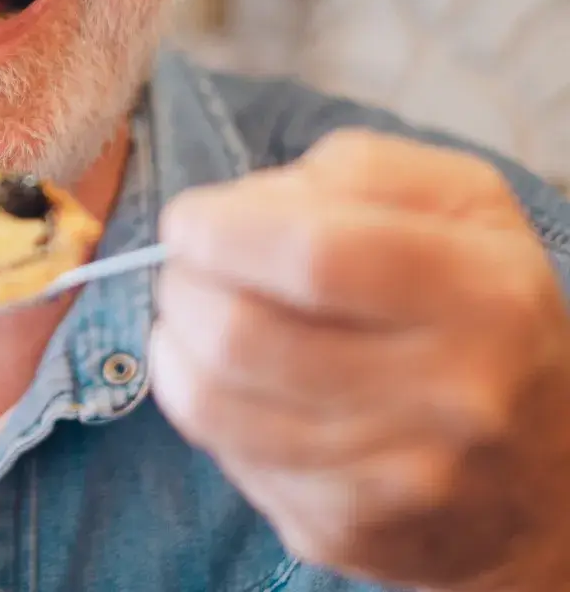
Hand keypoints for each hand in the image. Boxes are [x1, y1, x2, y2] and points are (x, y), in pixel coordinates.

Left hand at [151, 130, 569, 591]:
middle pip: (243, 336)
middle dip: (180, 285)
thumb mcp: (461, 205)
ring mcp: (395, 480)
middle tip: (183, 266)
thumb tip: (240, 206)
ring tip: (192, 315)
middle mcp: (449, 396)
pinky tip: (233, 380)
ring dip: (172, 343)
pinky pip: (224, 455)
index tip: (186, 219)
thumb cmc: (481, 305)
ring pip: (211, 404)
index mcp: (482, 294)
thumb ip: (357, 172)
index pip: (315, 256)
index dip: (222, 231)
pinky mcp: (344, 531)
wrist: (547, 477)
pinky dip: (203, 404)